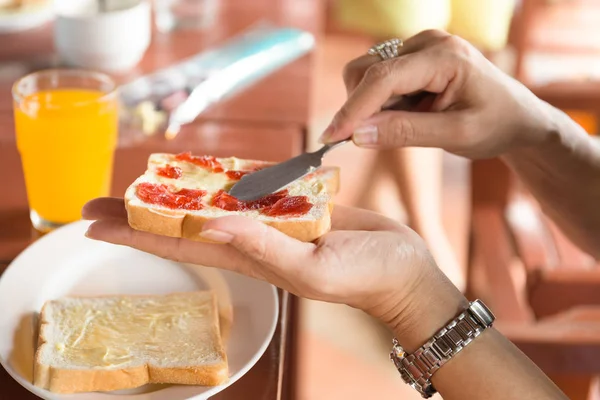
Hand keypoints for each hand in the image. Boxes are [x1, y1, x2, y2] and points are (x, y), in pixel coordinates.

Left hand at [82, 198, 465, 350]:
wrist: (402, 268)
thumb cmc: (363, 276)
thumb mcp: (311, 269)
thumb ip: (263, 246)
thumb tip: (210, 222)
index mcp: (250, 257)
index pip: (179, 243)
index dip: (135, 233)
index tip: (94, 225)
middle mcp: (253, 239)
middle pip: (184, 221)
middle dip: (142, 211)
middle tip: (100, 201)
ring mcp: (273, 222)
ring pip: (216, 201)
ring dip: (179, 191)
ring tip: (145, 181)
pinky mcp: (296, 206)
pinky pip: (256, 186)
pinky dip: (230, 176)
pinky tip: (209, 170)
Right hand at [321, 30, 554, 158]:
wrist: (516, 117)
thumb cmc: (495, 124)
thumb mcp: (456, 135)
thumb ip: (406, 133)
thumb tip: (357, 135)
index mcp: (445, 56)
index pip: (384, 78)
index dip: (353, 109)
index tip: (331, 138)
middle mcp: (427, 43)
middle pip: (367, 71)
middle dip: (360, 108)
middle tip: (375, 140)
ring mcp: (418, 47)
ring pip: (366, 74)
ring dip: (370, 106)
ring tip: (404, 125)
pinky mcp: (412, 58)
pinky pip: (377, 78)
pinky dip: (379, 103)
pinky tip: (406, 115)